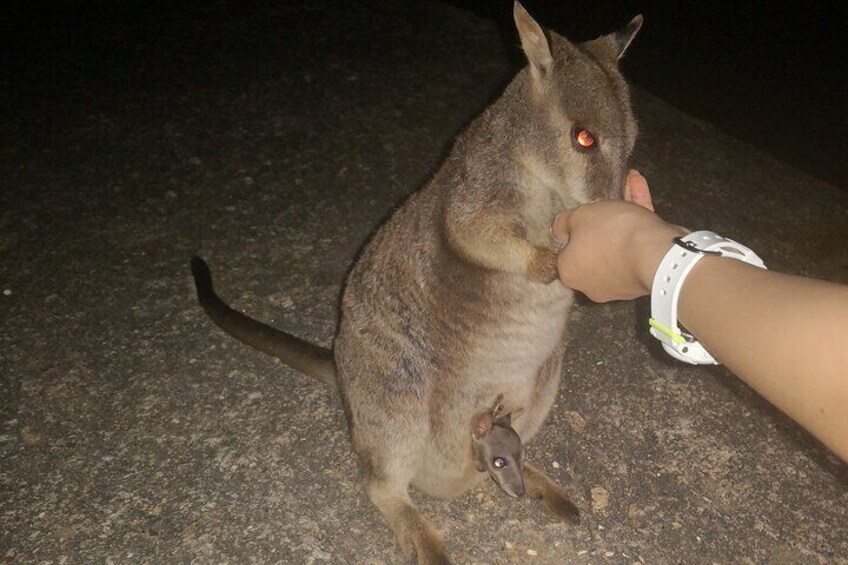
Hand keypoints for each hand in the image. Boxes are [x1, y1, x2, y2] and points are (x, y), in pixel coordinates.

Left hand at [551, 171, 686, 301]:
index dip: (571, 231)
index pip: (565, 252)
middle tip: (605, 199)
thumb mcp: (579, 217)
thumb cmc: (609, 235)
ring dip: (623, 210)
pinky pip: (637, 242)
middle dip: (601, 219)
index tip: (581, 216)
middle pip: (593, 245)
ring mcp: (621, 280)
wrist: (657, 254)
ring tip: (627, 181)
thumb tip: (557, 230)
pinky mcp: (645, 272)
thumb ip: (563, 222)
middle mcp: (592, 283)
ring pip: (618, 240)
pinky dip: (638, 216)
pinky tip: (638, 184)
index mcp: (571, 273)